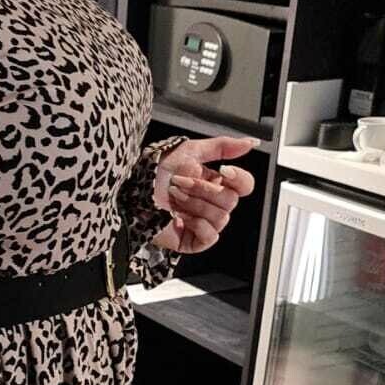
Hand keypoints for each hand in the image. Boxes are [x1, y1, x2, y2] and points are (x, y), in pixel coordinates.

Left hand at [149, 135, 258, 253]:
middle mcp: (212, 204)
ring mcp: (204, 224)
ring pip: (221, 217)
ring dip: (194, 203)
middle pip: (231, 201)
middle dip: (203, 189)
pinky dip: (196, 224)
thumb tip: (251, 143)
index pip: (244, 185)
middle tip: (180, 183)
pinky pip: (210, 236)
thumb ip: (223, 146)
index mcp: (215, 183)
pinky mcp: (193, 241)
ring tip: (174, 197)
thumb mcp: (190, 151)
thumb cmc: (155, 172)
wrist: (133, 192)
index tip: (224, 171)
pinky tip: (180, 218)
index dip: (239, 179)